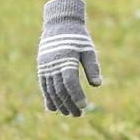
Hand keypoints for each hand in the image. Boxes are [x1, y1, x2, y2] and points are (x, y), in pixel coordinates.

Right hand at [38, 0, 102, 116]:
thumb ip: (93, 67)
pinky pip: (44, 86)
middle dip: (69, 104)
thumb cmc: (78, 38)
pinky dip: (48, 98)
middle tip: (78, 115)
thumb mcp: (89, 50)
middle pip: (60, 90)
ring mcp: (45, 67)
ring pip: (50, 90)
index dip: (77, 95)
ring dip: (59, 104)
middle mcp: (53, 65)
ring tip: (69, 114)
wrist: (60, 25)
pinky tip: (53, 108)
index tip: (84, 106)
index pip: (70, 82)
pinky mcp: (42, 68)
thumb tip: (97, 85)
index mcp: (66, 60)